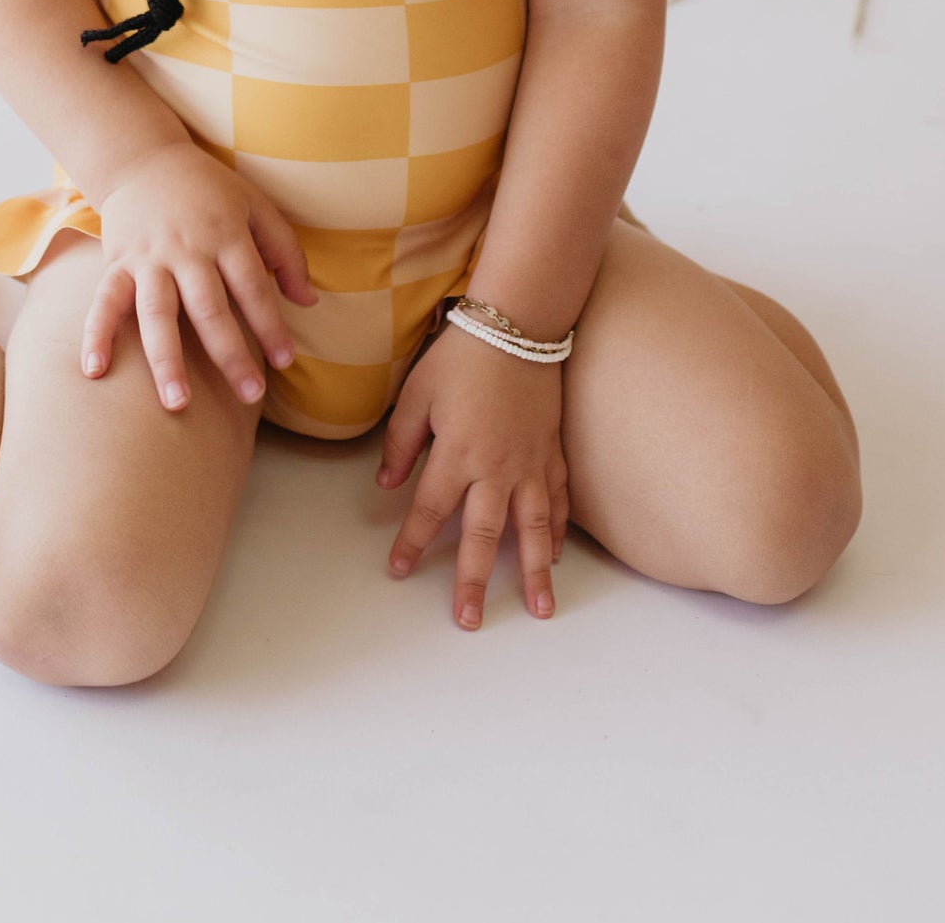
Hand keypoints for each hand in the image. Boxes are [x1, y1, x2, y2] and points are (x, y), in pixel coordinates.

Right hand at [84, 140, 317, 411]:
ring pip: (158, 313)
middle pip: (209, 308)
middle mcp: (186, 249)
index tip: (284, 362)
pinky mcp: (117, 263)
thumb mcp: (255, 205)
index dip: (270, 325)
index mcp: (226, 234)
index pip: (253, 287)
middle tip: (249, 395)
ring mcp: (148, 258)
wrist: (144, 158)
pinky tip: (94, 371)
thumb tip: (308, 302)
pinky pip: (104, 301)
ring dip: (166, 359)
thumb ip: (285, 252)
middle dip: (229, 354)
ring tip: (176, 403)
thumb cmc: (209, 189)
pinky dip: (96, 335)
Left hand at [377, 320, 569, 627]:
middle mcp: (496, 468)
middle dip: (474, 581)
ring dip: (536, 572)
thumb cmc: (461, 357)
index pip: (430, 511)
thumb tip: (385, 484)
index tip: (399, 570)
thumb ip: (400, 442)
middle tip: (469, 620)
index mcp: (457, 454)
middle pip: (484, 537)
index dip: (412, 543)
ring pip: (534, 529)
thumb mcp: (416, 393)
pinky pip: (558, 499)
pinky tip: (558, 553)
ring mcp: (530, 463)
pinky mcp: (552, 452)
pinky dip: (559, 529)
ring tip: (542, 609)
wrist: (517, 325)